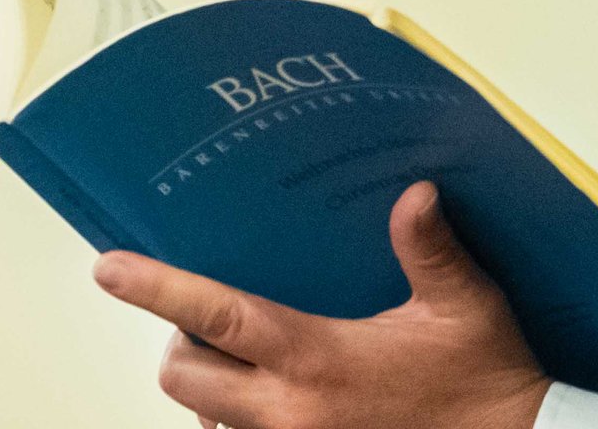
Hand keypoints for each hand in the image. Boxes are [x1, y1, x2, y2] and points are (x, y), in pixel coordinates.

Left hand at [94, 181, 551, 428]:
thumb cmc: (487, 378)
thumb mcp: (464, 303)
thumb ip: (430, 247)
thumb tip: (415, 192)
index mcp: (317, 359)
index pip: (214, 317)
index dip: (156, 290)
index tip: (110, 268)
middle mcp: (290, 412)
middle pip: (186, 380)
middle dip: (181, 348)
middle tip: (205, 324)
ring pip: (210, 423)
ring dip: (214, 394)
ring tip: (244, 366)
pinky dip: (245, 425)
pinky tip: (278, 404)